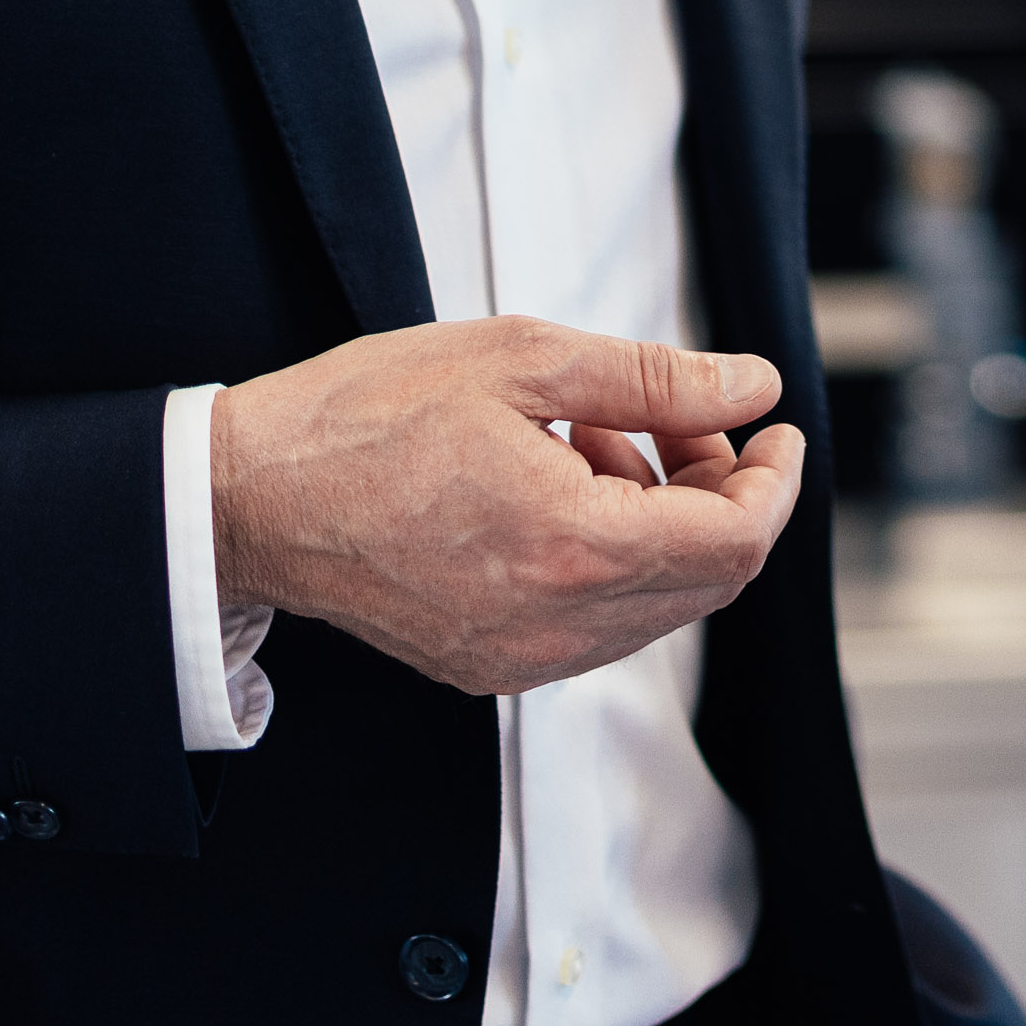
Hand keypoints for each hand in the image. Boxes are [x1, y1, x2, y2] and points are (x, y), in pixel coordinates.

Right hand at [211, 317, 806, 697]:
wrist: (249, 498)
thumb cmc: (367, 415)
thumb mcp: (521, 359)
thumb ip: (654, 379)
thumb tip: (754, 386)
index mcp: (571, 548)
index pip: (738, 541)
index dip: (776, 480)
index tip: (771, 425)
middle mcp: (554, 626)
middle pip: (710, 578)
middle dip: (720, 490)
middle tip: (676, 414)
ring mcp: (519, 659)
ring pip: (657, 603)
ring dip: (661, 519)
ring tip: (590, 436)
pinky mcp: (486, 667)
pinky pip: (596, 623)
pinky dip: (609, 556)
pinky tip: (555, 485)